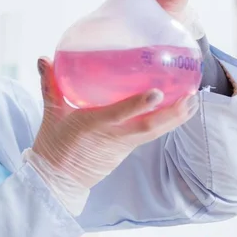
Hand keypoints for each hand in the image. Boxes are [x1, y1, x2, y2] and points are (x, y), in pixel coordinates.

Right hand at [24, 57, 196, 214]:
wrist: (57, 179)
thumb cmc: (53, 144)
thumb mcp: (51, 113)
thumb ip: (50, 83)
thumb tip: (42, 57)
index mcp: (92, 125)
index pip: (118, 114)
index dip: (138, 105)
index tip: (157, 92)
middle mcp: (113, 137)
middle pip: (150, 127)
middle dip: (174, 113)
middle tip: (193, 95)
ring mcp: (122, 146)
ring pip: (155, 133)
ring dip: (176, 119)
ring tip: (194, 102)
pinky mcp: (125, 151)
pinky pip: (149, 136)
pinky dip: (166, 124)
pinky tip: (176, 112)